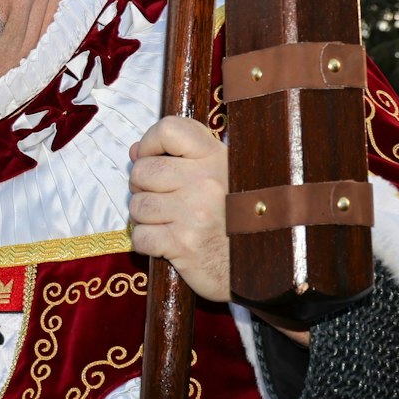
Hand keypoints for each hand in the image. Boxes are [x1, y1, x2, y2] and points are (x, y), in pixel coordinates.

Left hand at [128, 117, 229, 302]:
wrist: (262, 270)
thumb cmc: (235, 220)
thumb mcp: (220, 178)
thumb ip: (181, 159)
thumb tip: (136, 151)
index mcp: (217, 158)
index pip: (170, 129)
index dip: (151, 143)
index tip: (154, 158)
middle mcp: (206, 181)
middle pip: (142, 171)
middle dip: (143, 188)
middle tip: (163, 201)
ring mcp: (195, 213)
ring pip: (137, 205)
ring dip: (145, 218)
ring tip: (169, 223)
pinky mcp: (184, 244)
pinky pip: (140, 236)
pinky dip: (146, 243)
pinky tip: (168, 244)